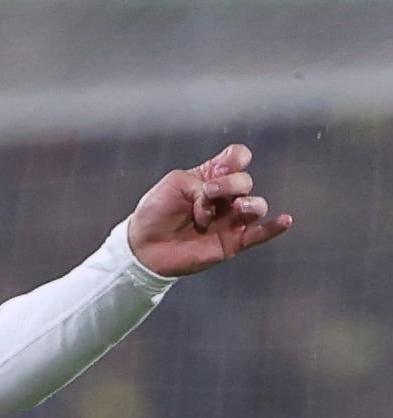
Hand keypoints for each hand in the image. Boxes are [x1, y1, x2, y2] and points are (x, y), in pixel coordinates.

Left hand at [126, 144, 291, 277]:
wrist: (142, 248)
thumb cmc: (155, 213)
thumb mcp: (174, 183)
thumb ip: (200, 178)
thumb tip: (218, 192)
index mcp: (212, 179)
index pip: (238, 159)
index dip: (234, 160)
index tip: (217, 171)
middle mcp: (225, 198)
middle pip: (245, 181)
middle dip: (229, 184)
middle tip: (206, 194)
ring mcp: (230, 220)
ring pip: (257, 206)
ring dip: (248, 204)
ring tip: (234, 209)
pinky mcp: (231, 242)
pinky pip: (260, 235)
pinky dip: (274, 228)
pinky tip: (285, 221)